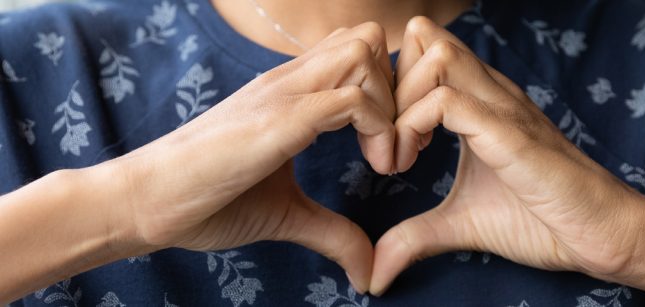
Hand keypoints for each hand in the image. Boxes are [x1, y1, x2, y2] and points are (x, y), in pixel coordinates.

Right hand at [108, 23, 395, 291]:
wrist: (145, 202)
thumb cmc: (207, 200)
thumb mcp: (286, 214)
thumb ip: (331, 231)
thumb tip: (368, 269)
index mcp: (289, 93)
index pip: (355, 53)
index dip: (387, 93)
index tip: (390, 147)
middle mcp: (289, 81)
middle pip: (366, 39)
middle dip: (399, 89)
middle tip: (398, 144)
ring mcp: (282, 95)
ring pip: (363, 54)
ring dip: (392, 105)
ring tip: (386, 158)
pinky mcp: (278, 120)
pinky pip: (350, 98)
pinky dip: (380, 129)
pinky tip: (375, 167)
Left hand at [369, 17, 644, 294]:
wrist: (605, 235)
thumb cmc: (543, 221)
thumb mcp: (461, 224)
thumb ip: (414, 236)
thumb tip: (374, 274)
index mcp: (479, 101)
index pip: (421, 51)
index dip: (390, 89)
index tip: (386, 142)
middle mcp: (490, 92)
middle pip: (422, 39)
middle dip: (387, 88)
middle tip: (384, 143)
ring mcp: (502, 108)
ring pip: (433, 57)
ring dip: (398, 105)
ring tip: (399, 156)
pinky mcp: (510, 133)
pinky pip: (447, 101)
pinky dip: (412, 128)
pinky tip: (412, 164)